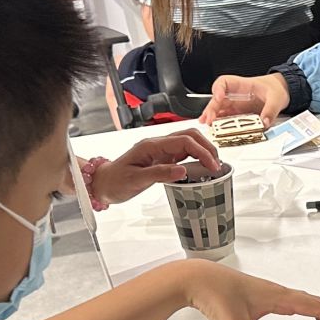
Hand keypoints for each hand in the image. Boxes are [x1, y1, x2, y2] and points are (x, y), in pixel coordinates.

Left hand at [88, 131, 219, 205]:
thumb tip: (183, 171)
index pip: (184, 141)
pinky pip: (183, 153)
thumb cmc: (115, 181)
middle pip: (189, 136)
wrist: (102, 184)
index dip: (202, 151)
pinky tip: (201, 167)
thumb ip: (160, 174)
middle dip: (207, 147)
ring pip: (188, 142)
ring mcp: (160, 150)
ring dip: (203, 150)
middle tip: (217, 165)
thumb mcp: (136, 180)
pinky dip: (196, 157)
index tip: (212, 166)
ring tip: (213, 166)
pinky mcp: (162, 158)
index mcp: (151, 146)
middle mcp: (157, 144)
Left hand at [180, 265, 319, 319]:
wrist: (196, 278)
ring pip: (304, 303)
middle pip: (316, 304)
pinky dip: (303, 313)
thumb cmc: (216, 292)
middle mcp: (278, 293)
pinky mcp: (258, 296)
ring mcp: (269, 293)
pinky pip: (291, 303)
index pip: (317, 308)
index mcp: (280, 298)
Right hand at [200, 73, 288, 125]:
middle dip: (211, 108)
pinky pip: (225, 118)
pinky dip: (219, 123)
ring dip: (211, 117)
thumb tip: (264, 122)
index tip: (218, 97)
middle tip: (209, 118)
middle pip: (217, 98)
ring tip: (207, 124)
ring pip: (218, 109)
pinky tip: (214, 129)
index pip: (224, 82)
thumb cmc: (275, 88)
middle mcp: (235, 94)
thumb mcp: (276, 98)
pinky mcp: (237, 114)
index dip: (218, 89)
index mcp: (242, 85)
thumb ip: (271, 110)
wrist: (281, 91)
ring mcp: (235, 105)